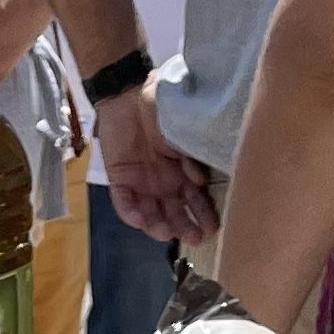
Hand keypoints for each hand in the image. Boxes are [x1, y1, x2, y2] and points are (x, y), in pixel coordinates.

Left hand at [94, 86, 214, 243]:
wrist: (129, 95)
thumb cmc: (161, 112)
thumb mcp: (181, 135)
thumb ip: (189, 159)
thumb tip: (200, 181)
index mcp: (181, 175)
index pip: (195, 201)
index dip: (204, 215)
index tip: (213, 227)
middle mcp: (163, 186)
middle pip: (175, 213)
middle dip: (184, 227)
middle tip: (194, 237)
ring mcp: (141, 185)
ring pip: (150, 213)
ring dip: (158, 225)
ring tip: (166, 232)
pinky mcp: (119, 181)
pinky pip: (123, 202)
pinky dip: (130, 212)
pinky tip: (139, 220)